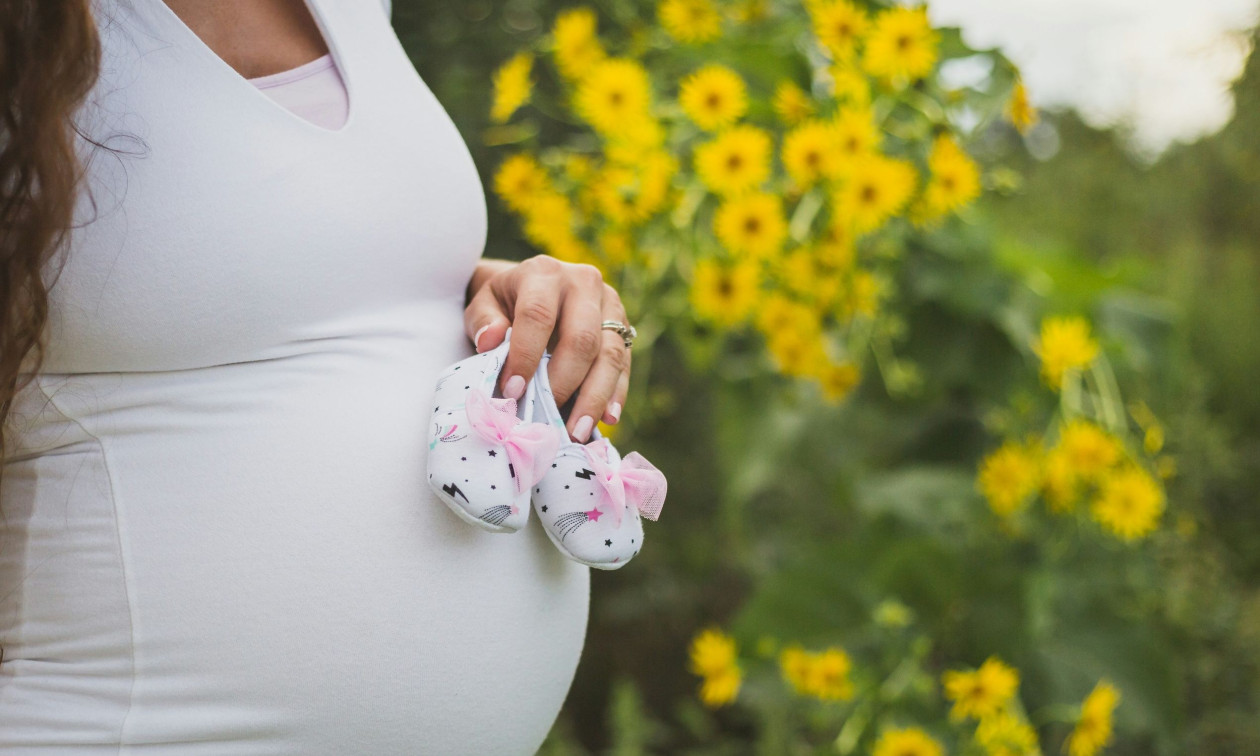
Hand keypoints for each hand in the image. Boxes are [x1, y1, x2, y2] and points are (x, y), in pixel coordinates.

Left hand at [464, 255, 630, 442]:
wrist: (532, 288)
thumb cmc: (503, 303)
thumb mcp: (482, 305)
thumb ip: (482, 321)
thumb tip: (491, 340)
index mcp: (543, 273)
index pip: (538, 314)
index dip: (526, 356)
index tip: (513, 392)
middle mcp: (583, 282)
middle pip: (582, 337)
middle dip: (565, 383)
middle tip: (549, 420)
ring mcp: (609, 304)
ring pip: (611, 353)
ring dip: (595, 397)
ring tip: (578, 431)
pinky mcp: (623, 326)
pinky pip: (625, 363)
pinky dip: (616, 393)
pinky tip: (607, 418)